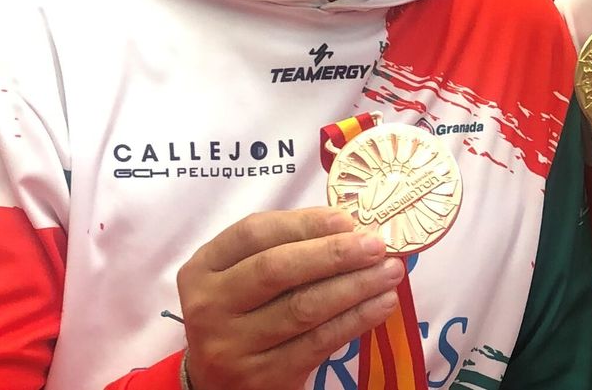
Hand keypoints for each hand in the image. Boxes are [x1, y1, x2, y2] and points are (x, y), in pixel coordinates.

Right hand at [177, 207, 403, 389]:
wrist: (217, 384)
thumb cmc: (239, 315)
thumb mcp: (240, 277)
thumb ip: (282, 249)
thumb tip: (349, 227)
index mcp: (202, 269)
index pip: (253, 233)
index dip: (303, 222)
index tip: (347, 218)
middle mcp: (209, 306)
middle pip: (277, 269)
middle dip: (333, 254)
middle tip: (376, 245)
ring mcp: (233, 346)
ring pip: (303, 308)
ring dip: (354, 286)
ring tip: (390, 272)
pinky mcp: (263, 378)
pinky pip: (318, 343)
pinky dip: (355, 320)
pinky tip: (381, 304)